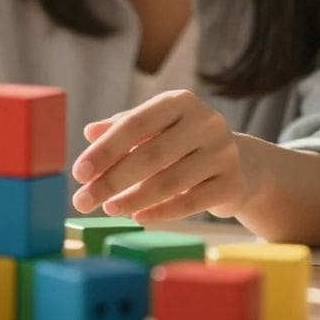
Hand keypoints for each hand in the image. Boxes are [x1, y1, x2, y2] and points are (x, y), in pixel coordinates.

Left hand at [69, 90, 252, 222]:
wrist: (241, 164)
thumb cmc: (182, 143)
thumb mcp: (154, 128)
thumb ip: (121, 128)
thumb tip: (90, 132)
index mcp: (179, 102)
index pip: (134, 125)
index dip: (104, 150)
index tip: (79, 173)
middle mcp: (205, 122)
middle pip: (150, 155)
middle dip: (111, 181)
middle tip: (84, 200)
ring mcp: (223, 152)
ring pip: (170, 181)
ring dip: (133, 199)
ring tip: (108, 209)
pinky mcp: (233, 183)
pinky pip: (191, 202)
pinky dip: (162, 212)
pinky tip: (138, 217)